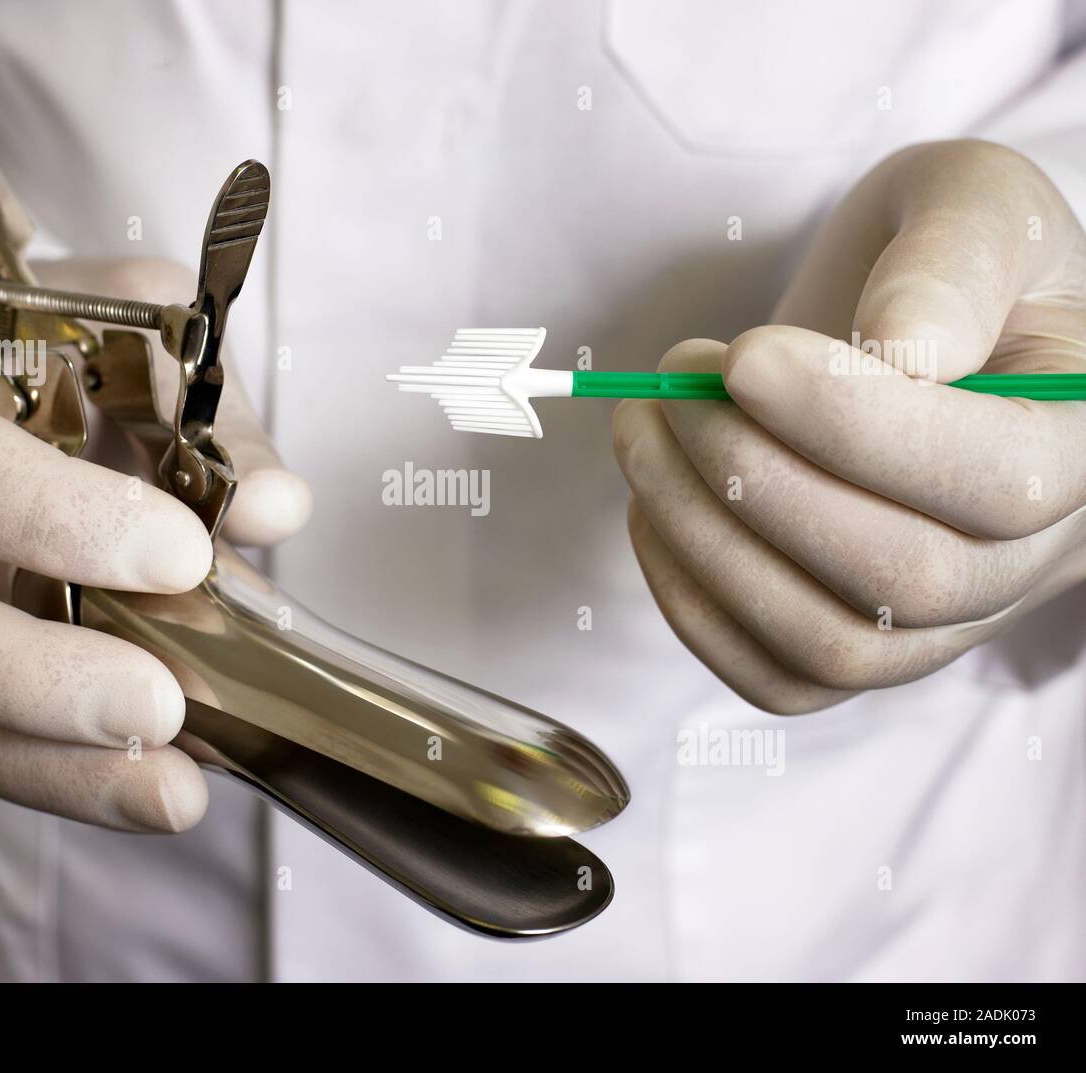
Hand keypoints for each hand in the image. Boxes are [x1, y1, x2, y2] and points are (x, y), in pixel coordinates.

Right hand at [0, 258, 310, 826]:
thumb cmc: (68, 355)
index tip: (182, 555)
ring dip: (57, 767)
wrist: (15, 384)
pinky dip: (73, 779)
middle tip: (161, 705)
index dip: (56, 519)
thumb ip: (209, 419)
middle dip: (33, 679)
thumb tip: (274, 509)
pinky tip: (159, 786)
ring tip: (174, 790)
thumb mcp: (140, 342)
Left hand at [614, 140, 1085, 713]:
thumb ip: (951, 264)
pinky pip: (779, 676)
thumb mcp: (974, 209)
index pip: (998, 482)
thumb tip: (903, 351)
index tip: (741, 357)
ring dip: (703, 541)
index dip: (854, 426)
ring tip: (643, 433)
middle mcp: (1034, 560)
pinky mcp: (865, 646)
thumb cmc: (952, 261)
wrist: (915, 329)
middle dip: (756, 481)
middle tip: (671, 391)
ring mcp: (947, 623)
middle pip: (904, 579)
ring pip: (830, 644)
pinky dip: (692, 604)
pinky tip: (652, 511)